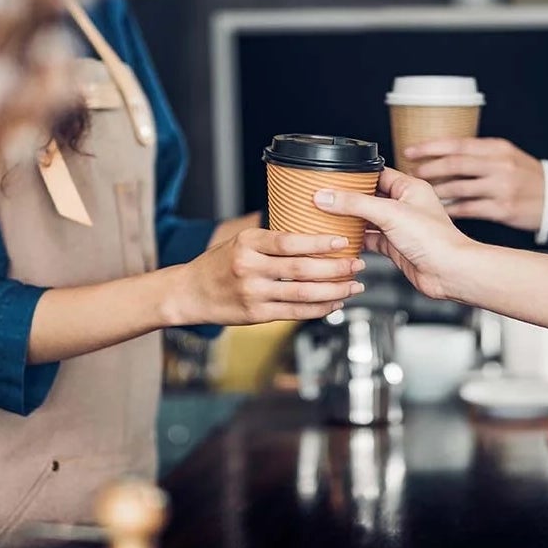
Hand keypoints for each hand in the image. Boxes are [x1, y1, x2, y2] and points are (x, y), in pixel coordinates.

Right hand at [178, 228, 363, 324]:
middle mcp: (249, 268)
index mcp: (248, 243)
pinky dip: (318, 309)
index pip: (289, 241)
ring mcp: (253, 293)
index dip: (319, 242)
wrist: (189, 292)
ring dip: (333, 290)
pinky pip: (294, 313)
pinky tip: (334, 303)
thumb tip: (312, 233)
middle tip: (357, 264)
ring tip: (353, 286)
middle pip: (301, 269)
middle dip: (335, 268)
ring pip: (302, 293)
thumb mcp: (240, 241)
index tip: (342, 242)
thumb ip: (271, 240)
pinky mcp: (256, 315)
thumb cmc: (219, 264)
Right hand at [313, 167, 473, 299]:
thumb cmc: (435, 240)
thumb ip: (355, 204)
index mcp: (410, 188)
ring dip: (350, 220)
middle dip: (349, 198)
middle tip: (326, 197)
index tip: (333, 177)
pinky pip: (370, 239)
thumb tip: (327, 196)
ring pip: (368, 219)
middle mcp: (405, 205)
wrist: (449, 273)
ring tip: (328, 216)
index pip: (377, 173)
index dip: (356, 175)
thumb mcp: (390, 213)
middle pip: (369, 197)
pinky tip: (343, 239)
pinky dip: (356, 240)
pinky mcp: (395, 247)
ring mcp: (399, 227)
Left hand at [405, 138, 543, 231]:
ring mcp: (501, 188)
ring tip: (422, 192)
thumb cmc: (526, 176)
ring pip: (458, 188)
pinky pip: (468, 209)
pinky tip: (438, 210)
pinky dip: (450, 210)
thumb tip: (440, 155)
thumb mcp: (506, 156)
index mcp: (497, 148)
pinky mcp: (502, 209)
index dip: (430, 147)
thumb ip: (478, 154)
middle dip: (429, 168)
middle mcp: (499, 165)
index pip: (457, 144)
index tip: (410, 150)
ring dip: (436, 190)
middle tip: (411, 173)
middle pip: (455, 164)